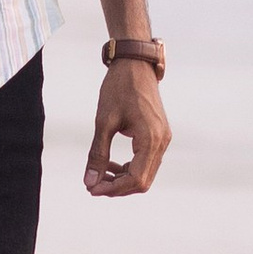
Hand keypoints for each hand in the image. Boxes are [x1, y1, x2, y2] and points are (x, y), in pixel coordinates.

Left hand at [84, 59, 169, 198]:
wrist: (135, 64)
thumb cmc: (119, 88)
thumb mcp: (104, 122)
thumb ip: (98, 154)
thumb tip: (89, 183)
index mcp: (151, 139)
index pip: (136, 179)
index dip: (113, 189)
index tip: (91, 189)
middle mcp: (162, 142)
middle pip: (142, 182)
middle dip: (117, 187)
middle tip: (92, 185)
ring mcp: (162, 139)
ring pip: (145, 174)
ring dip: (122, 179)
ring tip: (99, 175)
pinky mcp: (159, 135)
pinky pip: (146, 162)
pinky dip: (129, 168)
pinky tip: (110, 165)